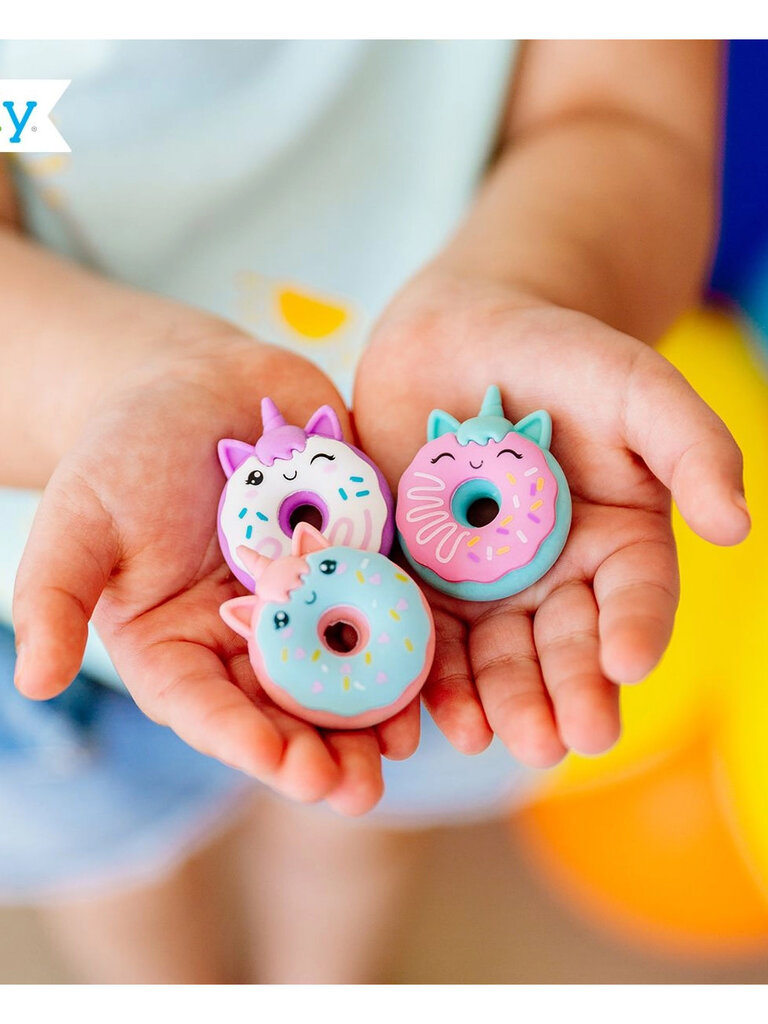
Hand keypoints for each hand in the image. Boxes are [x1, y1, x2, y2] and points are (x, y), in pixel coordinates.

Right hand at [13, 336, 417, 814]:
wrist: (201, 387)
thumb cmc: (127, 449)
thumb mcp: (83, 517)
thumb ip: (57, 595)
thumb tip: (34, 681)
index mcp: (179, 646)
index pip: (206, 708)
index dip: (242, 739)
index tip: (283, 764)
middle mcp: (247, 641)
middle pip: (284, 710)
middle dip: (322, 752)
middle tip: (356, 789)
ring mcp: (310, 605)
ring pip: (345, 674)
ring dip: (375, 714)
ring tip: (403, 746)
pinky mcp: (359, 565)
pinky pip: (389, 609)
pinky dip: (413, 642)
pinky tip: (438, 671)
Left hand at [353, 270, 749, 765]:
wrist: (459, 335)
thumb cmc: (560, 355)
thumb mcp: (636, 387)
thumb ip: (692, 446)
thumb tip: (736, 525)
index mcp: (617, 546)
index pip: (636, 600)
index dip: (635, 632)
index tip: (626, 663)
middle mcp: (554, 580)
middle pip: (562, 646)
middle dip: (562, 693)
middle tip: (560, 738)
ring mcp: (482, 587)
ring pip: (492, 657)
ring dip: (495, 702)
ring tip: (494, 738)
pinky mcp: (418, 579)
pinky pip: (422, 635)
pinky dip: (425, 677)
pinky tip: (428, 712)